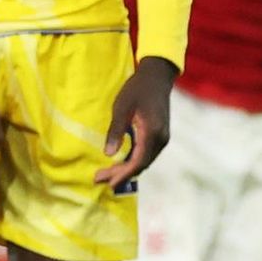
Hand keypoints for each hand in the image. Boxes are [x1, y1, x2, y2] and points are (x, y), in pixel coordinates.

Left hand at [98, 56, 176, 190]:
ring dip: (126, 169)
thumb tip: (109, 154)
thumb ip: (116, 131)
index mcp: (152, 133)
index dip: (123, 174)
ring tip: (105, 174)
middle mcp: (161, 139)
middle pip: (140, 164)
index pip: (138, 161)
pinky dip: (132, 161)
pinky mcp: (160, 136)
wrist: (157, 77)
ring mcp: (162, 138)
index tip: (108, 183)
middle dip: (120, 174)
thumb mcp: (122, 107)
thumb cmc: (137, 89)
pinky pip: (146, 154)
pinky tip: (119, 163)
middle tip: (98, 179)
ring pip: (144, 161)